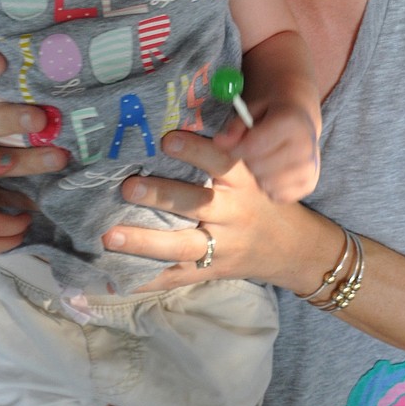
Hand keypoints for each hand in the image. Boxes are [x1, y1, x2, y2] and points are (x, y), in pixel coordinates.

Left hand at [103, 129, 327, 293]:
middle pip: (196, 205)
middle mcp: (233, 213)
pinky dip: (147, 280)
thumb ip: (224, 153)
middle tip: (127, 186)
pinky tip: (115, 279)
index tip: (166, 139)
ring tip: (109, 235)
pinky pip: (176, 277)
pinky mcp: (211, 271)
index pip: (221, 162)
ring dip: (144, 242)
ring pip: (182, 246)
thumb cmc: (262, 198)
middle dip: (161, 196)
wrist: (295, 247)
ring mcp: (222, 246)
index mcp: (244, 182)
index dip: (194, 151)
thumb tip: (175, 125)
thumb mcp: (255, 172)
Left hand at [215, 103, 319, 202]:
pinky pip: (277, 195)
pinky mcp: (309, 184)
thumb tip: (219, 142)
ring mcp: (310, 168)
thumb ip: (236, 126)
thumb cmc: (273, 115)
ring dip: (259, 175)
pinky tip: (274, 172)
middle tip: (254, 151)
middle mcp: (305, 146)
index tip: (233, 148)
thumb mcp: (253, 110)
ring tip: (264, 160)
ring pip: (266, 184)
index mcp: (291, 122)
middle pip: (258, 167)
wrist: (302, 123)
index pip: (253, 146)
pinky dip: (270, 187)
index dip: (236, 149)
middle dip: (249, 161)